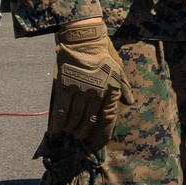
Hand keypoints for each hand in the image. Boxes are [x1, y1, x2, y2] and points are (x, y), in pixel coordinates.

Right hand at [51, 18, 132, 149]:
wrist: (84, 40)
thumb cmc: (103, 55)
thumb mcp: (119, 69)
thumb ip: (125, 87)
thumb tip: (130, 102)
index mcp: (110, 91)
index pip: (106, 118)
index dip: (100, 134)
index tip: (95, 144)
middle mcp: (96, 93)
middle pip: (88, 120)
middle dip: (82, 132)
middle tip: (78, 137)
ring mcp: (80, 89)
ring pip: (74, 116)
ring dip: (70, 128)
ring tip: (67, 133)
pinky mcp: (65, 85)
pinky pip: (60, 108)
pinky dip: (57, 120)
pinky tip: (55, 128)